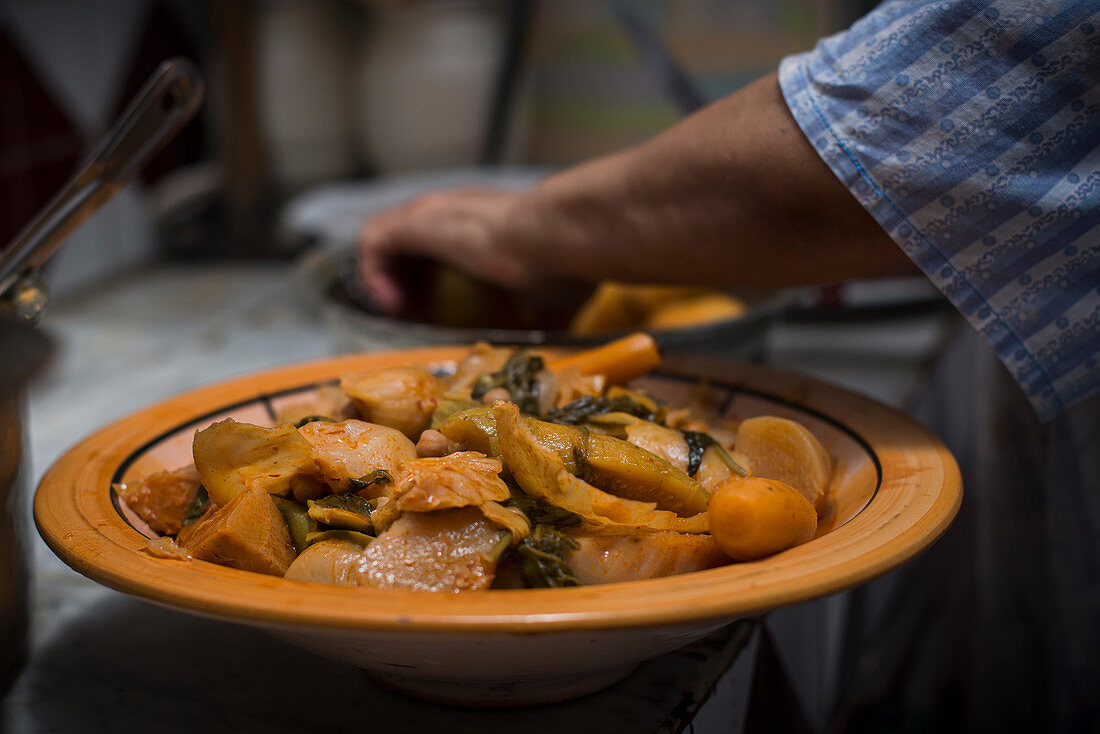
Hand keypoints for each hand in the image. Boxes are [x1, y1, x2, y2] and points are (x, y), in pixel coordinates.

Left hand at [357, 188, 546, 314]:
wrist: (559, 237)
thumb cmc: (564, 263)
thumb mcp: (551, 297)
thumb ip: (541, 315)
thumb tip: (548, 344)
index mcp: (486, 224)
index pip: (445, 243)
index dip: (432, 278)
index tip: (437, 312)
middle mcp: (457, 210)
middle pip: (411, 240)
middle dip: (406, 278)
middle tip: (416, 313)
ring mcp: (435, 211)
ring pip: (389, 237)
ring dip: (387, 275)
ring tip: (400, 309)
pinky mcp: (417, 220)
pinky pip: (374, 240)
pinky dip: (374, 271)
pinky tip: (394, 302)